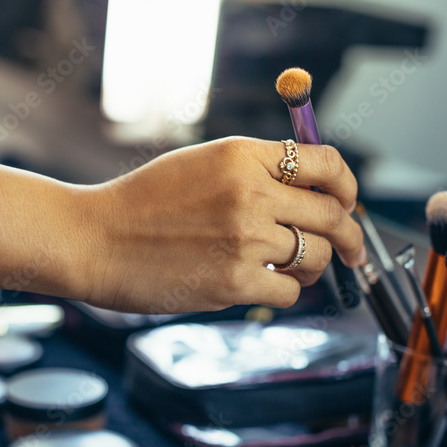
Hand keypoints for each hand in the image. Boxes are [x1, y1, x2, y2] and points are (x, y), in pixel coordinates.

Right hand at [81, 136, 364, 312]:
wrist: (94, 240)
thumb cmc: (142, 205)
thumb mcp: (200, 165)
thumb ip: (255, 171)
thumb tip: (315, 193)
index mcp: (242, 156)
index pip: (326, 163)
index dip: (347, 186)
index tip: (348, 203)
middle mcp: (250, 193)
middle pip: (334, 215)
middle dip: (350, 237)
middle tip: (352, 251)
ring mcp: (244, 239)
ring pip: (316, 257)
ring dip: (310, 266)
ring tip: (286, 267)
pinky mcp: (234, 282)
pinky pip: (289, 291)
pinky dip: (281, 290)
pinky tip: (257, 283)